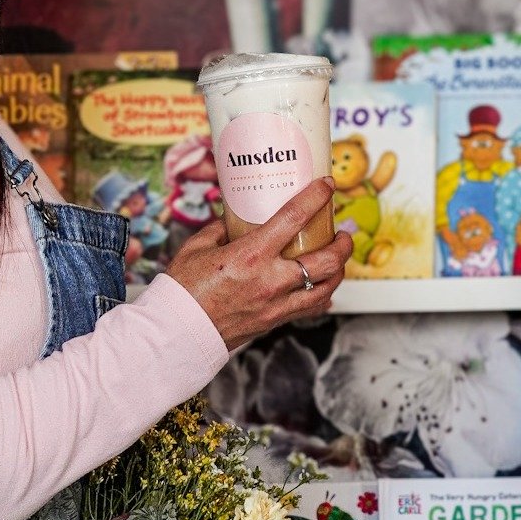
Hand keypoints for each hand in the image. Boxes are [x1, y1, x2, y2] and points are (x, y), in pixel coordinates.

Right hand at [168, 178, 352, 350]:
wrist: (177, 332)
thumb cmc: (182, 290)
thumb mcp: (198, 247)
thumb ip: (221, 229)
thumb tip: (235, 217)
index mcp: (250, 255)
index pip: (294, 218)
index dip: (316, 198)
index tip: (326, 186)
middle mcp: (270, 280)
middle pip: (327, 259)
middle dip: (343, 243)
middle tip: (341, 232)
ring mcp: (275, 304)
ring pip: (327, 287)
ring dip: (339, 270)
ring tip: (337, 258)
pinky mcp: (274, 322)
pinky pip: (310, 309)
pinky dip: (322, 296)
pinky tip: (322, 287)